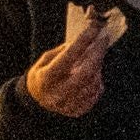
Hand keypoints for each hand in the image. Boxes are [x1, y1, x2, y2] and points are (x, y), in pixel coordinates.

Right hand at [23, 2, 124, 116]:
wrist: (36, 100)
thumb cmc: (43, 74)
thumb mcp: (45, 60)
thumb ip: (63, 51)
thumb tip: (85, 41)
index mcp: (46, 78)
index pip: (67, 57)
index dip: (82, 42)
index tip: (93, 29)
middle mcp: (57, 94)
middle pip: (85, 73)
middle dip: (97, 53)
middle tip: (103, 39)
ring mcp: (68, 105)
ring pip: (93, 83)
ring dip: (98, 66)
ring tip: (96, 55)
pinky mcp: (77, 111)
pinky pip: (95, 94)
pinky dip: (97, 81)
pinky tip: (94, 73)